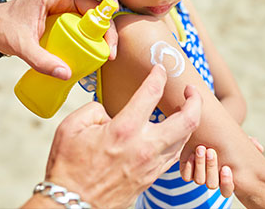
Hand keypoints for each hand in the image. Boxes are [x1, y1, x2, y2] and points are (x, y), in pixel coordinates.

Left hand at [0, 0, 117, 79]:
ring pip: (94, 19)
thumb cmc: (4, 28)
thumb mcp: (21, 45)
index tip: (112, 8)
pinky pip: (86, 29)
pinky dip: (95, 40)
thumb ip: (41, 60)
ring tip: (107, 55)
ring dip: (105, 35)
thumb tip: (66, 74)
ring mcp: (66, 11)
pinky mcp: (66, 24)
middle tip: (110, 49)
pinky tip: (97, 54)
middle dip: (108, 26)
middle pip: (96, 6)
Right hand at [40, 65, 201, 207]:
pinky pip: (175, 154)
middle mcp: (144, 146)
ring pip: (186, 139)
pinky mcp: (152, 177)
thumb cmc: (69, 167)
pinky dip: (180, 139)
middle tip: (191, 90)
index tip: (160, 69)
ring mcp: (152, 164)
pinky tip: (173, 133)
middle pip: (188, 120)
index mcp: (124, 129)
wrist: (74, 205)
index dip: (159, 76)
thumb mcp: (71, 128)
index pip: (151, 93)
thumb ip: (94, 110)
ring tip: (185, 109)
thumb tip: (110, 111)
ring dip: (190, 120)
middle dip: (195, 100)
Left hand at [179, 137, 262, 197]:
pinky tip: (191, 154)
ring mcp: (200, 175)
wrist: (206, 134)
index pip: (227, 189)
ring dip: (200, 165)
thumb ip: (249, 144)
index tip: (226, 168)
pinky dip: (188, 167)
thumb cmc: (226, 140)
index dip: (226, 182)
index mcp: (226, 177)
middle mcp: (213, 179)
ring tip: (200, 149)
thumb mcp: (238, 141)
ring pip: (199, 180)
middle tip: (210, 151)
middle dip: (211, 168)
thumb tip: (259, 147)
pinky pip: (187, 176)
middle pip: (212, 184)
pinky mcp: (188, 170)